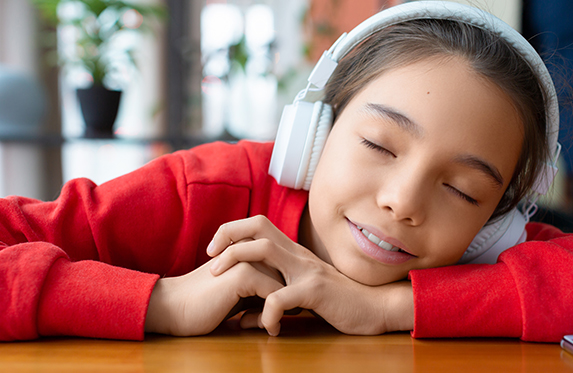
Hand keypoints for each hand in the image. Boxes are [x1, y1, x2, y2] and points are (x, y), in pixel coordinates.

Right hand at [144, 257, 283, 335]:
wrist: (173, 307)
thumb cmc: (204, 303)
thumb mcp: (236, 292)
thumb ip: (257, 289)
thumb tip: (287, 302)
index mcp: (244, 248)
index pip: (280, 266)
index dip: (284, 290)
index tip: (281, 313)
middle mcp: (248, 249)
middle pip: (285, 274)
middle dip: (286, 299)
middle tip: (282, 320)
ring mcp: (246, 260)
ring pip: (284, 284)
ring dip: (282, 309)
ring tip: (272, 326)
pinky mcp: (244, 275)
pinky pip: (275, 295)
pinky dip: (275, 315)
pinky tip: (269, 330)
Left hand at [207, 215, 413, 335]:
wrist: (377, 306)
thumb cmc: (338, 301)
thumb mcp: (302, 294)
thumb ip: (274, 298)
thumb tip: (245, 316)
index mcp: (293, 253)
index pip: (258, 225)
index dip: (232, 231)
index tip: (214, 251)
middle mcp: (297, 254)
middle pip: (256, 226)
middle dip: (227, 236)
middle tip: (210, 259)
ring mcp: (306, 270)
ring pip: (263, 251)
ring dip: (235, 263)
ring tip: (220, 281)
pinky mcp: (315, 291)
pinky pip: (280, 298)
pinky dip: (265, 314)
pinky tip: (266, 328)